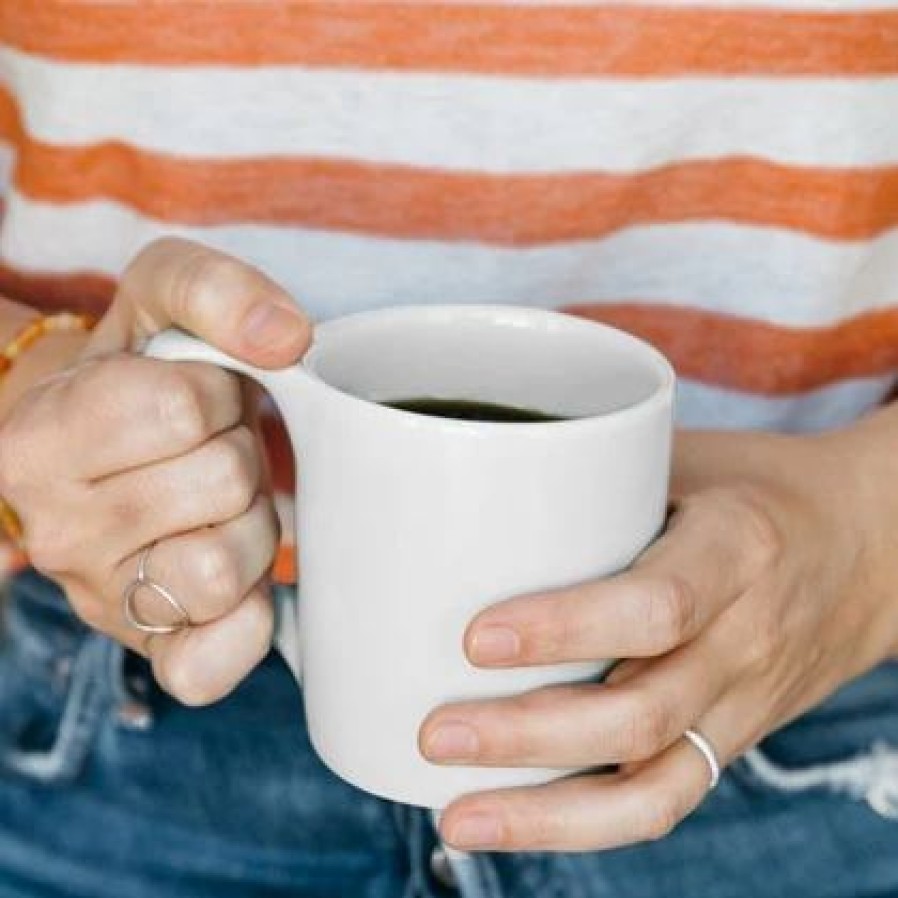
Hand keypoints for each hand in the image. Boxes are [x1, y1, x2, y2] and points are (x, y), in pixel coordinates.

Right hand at [0, 237, 310, 704]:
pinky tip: (235, 578)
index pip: (182, 410)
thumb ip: (214, 289)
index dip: (215, 392)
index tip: (194, 397)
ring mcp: (102, 601)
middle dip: (237, 454)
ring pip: (225, 567)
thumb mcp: (158, 298)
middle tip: (207, 451)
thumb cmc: (140, 373)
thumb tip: (286, 338)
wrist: (106, 447)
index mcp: (37, 441)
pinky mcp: (152, 650)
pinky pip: (212, 664)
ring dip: (251, 524)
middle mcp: (56, 532)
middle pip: (220, 484)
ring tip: (217, 504)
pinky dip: (245, 621)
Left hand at [421, 423, 897, 850]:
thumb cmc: (758, 487)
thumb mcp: (691, 454)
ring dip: (547, 811)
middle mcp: (747, 637)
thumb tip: (474, 479)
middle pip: (641, 714)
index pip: (658, 605)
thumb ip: (598, 469)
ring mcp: (744, 700)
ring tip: (458, 816)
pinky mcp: (732, 736)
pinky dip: (585, 824)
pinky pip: (665, 799)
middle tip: (435, 732)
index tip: (476, 639)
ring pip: (654, 786)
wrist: (867, 545)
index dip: (565, 629)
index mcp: (737, 548)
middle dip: (528, 736)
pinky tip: (516, 821)